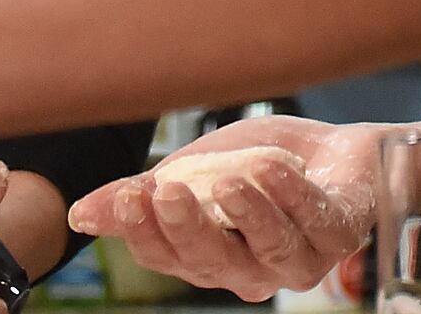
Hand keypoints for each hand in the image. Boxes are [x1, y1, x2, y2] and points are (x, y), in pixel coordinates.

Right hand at [66, 117, 377, 303]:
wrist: (334, 150)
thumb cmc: (259, 168)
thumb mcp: (192, 173)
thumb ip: (142, 195)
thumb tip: (80, 214)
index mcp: (208, 258)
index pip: (167, 257)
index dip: (144, 231)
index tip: (127, 196)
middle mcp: (250, 269)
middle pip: (213, 261)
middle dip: (188, 228)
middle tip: (166, 193)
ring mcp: (298, 258)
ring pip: (270, 248)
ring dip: (249, 214)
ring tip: (228, 183)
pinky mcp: (340, 234)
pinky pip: (317, 222)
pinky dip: (294, 196)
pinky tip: (273, 170)